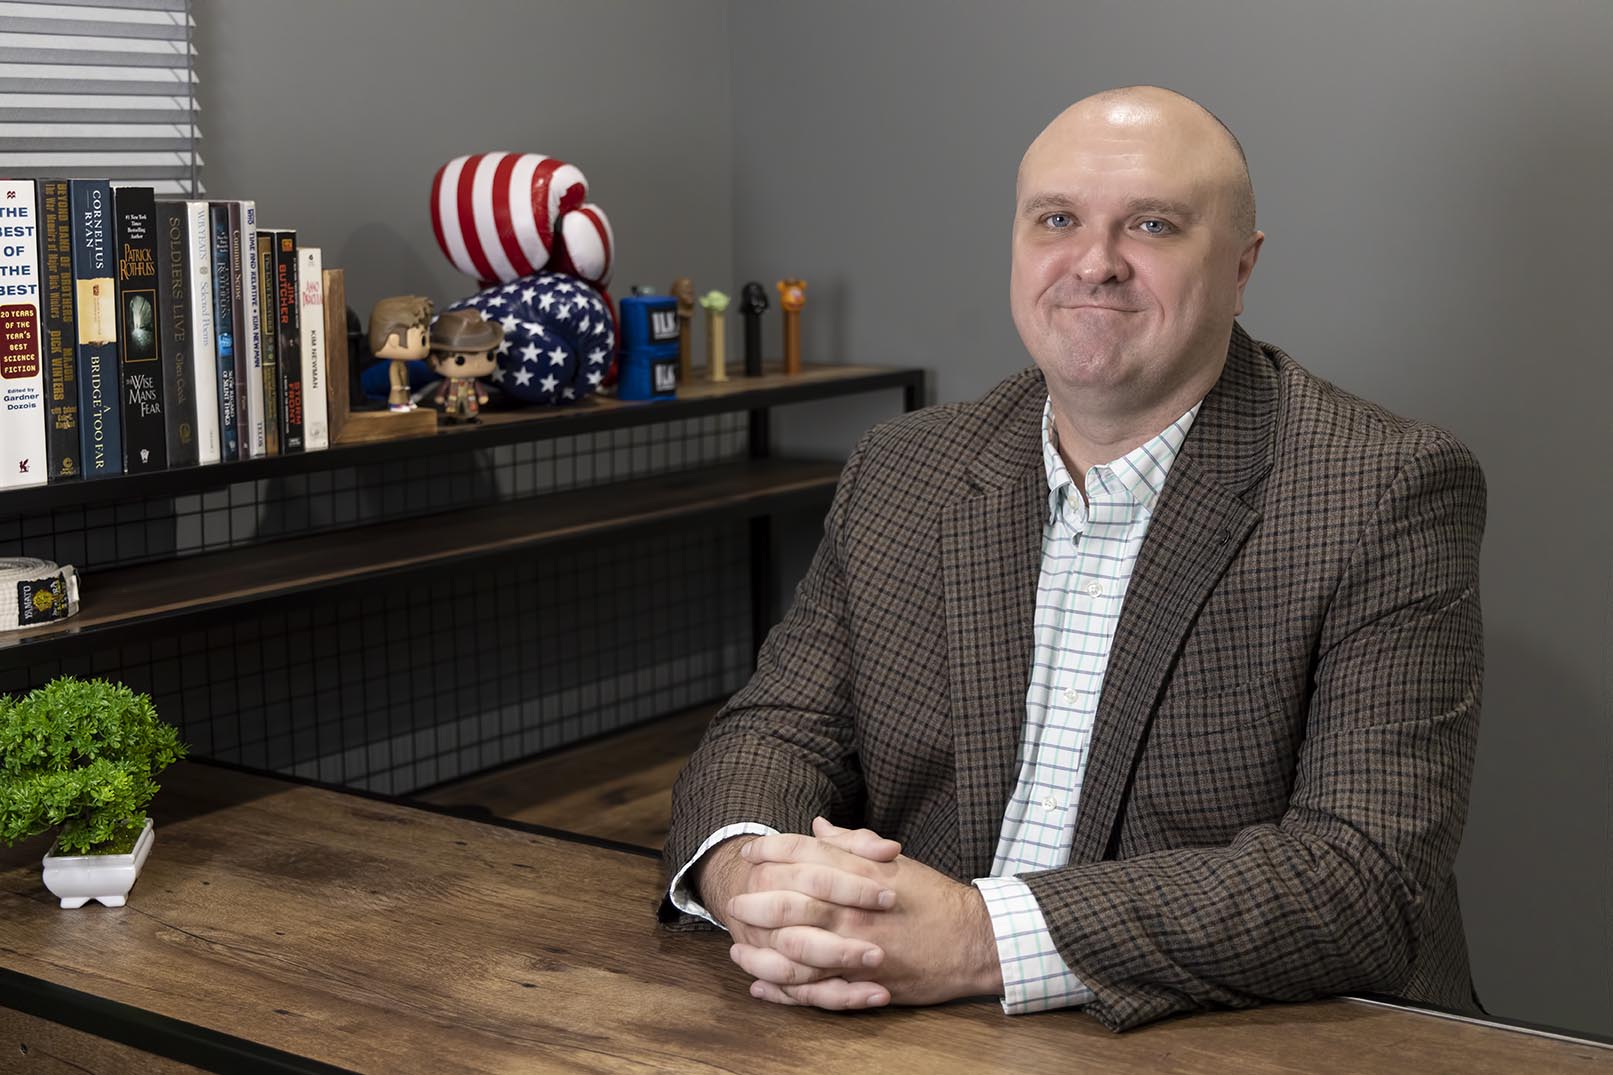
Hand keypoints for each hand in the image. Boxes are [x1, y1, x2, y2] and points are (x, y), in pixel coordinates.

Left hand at [728, 819, 1002, 1009]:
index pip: (806, 854)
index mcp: (861, 872)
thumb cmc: (933, 898)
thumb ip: (852, 844)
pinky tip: (761, 989)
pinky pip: (815, 989)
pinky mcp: (864, 981)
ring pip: (796, 950)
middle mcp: (854, 907)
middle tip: (733, 902)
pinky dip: (784, 992)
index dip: (772, 850)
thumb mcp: (894, 862)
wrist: (973, 940)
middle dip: (756, 900)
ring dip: (761, 952)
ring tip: (737, 950)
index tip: (749, 851)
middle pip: (790, 900)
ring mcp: (857, 947)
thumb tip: (818, 828)